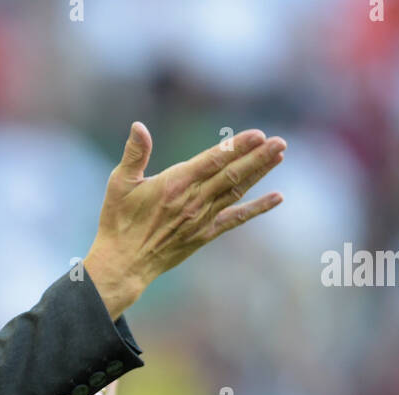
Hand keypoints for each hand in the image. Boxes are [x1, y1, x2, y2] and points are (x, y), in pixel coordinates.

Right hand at [83, 122, 285, 318]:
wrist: (124, 263)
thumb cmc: (118, 221)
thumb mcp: (119, 183)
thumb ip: (134, 154)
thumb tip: (139, 126)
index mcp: (174, 184)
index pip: (212, 161)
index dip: (236, 147)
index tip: (258, 135)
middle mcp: (193, 201)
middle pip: (232, 174)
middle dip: (258, 157)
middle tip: (280, 142)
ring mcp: (202, 219)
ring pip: (236, 191)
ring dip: (259, 173)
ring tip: (279, 156)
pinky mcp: (205, 234)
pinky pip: (236, 219)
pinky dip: (257, 208)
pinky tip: (277, 198)